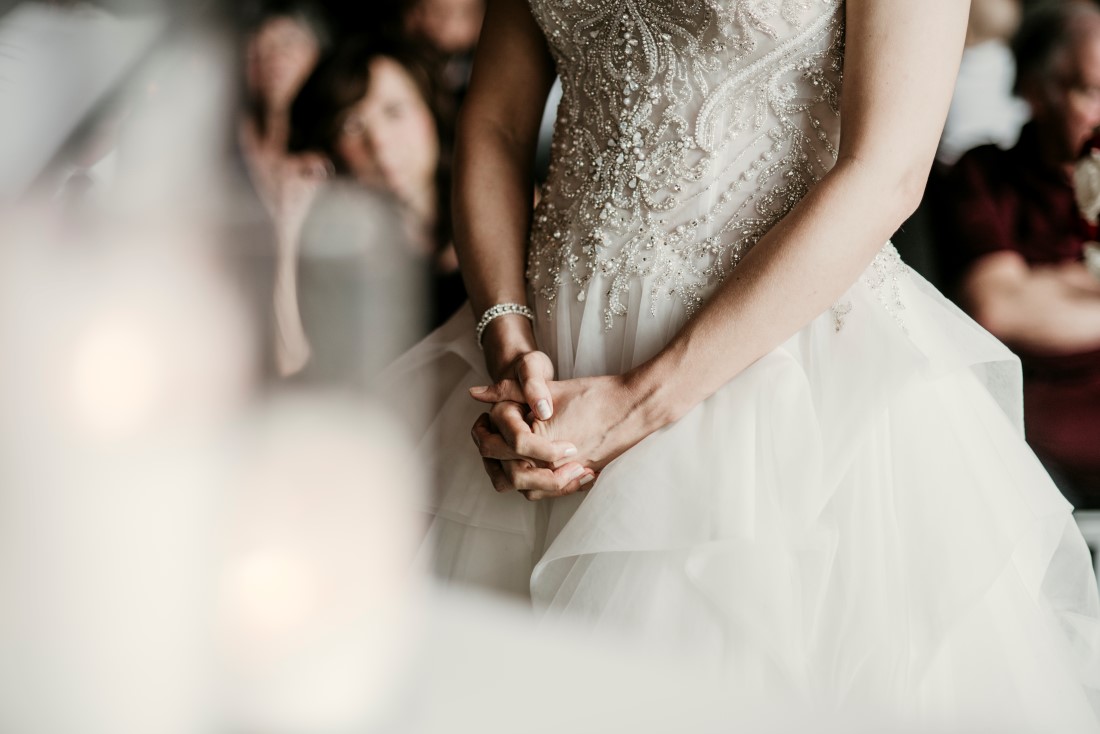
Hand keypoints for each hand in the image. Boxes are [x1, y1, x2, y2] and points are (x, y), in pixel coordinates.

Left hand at [471, 373, 660, 499]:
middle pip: (506, 475)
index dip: (490, 430)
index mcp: (538, 441)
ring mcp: (565, 477)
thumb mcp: (549, 388)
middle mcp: (550, 465)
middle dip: (496, 456)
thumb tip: (475, 393)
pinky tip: (536, 460)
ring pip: (525, 488)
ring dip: (513, 472)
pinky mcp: (578, 482)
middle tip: (495, 437)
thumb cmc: (595, 395)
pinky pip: (547, 492)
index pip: (496, 446)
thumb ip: (509, 391)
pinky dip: (536, 480)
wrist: (634, 408)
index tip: (492, 420)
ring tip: (512, 451)